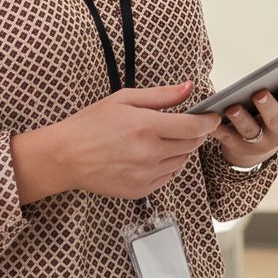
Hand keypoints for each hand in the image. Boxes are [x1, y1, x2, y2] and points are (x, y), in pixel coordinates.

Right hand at [10, 83, 219, 202]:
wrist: (64, 156)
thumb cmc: (91, 124)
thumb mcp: (124, 99)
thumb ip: (161, 95)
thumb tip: (190, 87)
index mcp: (145, 127)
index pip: (193, 127)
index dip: (208, 121)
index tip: (213, 116)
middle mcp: (148, 153)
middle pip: (191, 145)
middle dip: (195, 133)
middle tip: (187, 124)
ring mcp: (145, 175)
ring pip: (182, 161)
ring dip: (182, 149)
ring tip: (164, 138)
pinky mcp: (140, 190)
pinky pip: (168, 176)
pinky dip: (168, 164)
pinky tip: (154, 154)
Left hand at [213, 72, 277, 165]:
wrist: (255, 150)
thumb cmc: (277, 118)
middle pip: (275, 119)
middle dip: (269, 106)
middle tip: (260, 92)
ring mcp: (258, 142)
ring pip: (250, 131)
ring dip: (241, 119)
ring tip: (231, 107)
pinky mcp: (236, 146)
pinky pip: (225, 137)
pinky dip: (217, 128)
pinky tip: (210, 117)